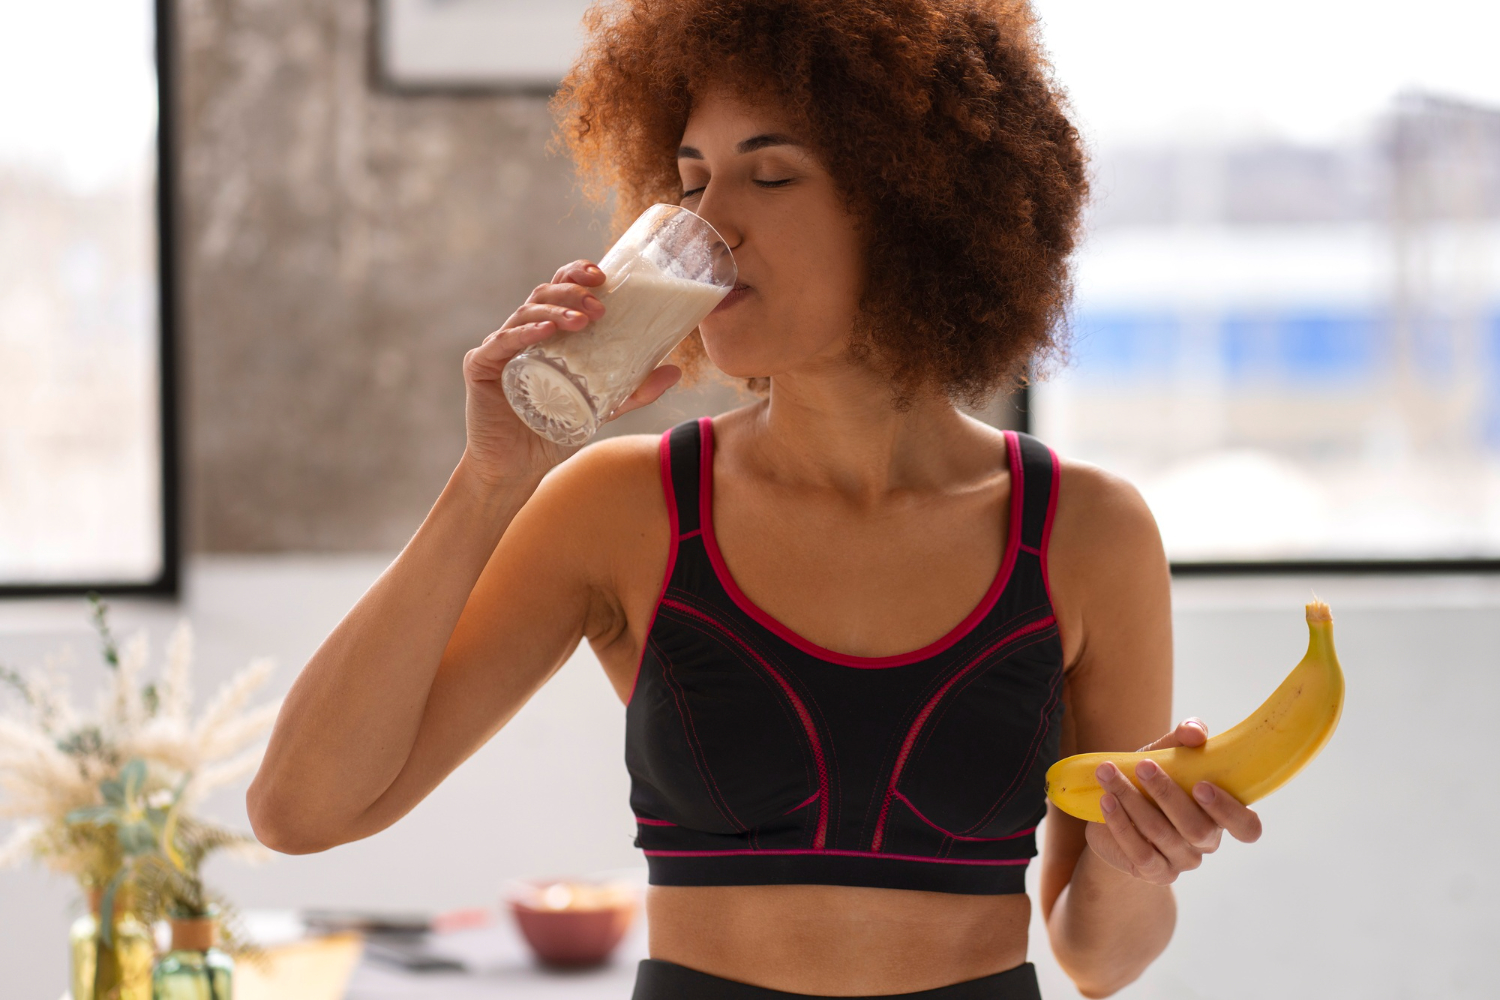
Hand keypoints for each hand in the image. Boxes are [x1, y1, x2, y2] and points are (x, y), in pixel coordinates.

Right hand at [461, 259, 682, 485]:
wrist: (516, 468)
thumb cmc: (554, 432)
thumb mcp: (602, 408)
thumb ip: (634, 391)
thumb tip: (674, 371)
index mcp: (549, 334)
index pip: (562, 291)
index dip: (578, 275)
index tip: (603, 275)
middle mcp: (522, 333)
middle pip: (544, 294)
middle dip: (572, 292)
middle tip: (600, 306)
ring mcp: (500, 346)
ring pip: (525, 312)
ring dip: (555, 310)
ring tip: (583, 321)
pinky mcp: (481, 365)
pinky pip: (502, 342)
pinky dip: (524, 333)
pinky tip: (545, 331)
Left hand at [1083, 718, 1262, 885]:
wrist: (1114, 813)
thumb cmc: (1150, 781)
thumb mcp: (1166, 756)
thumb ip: (1184, 740)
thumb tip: (1196, 732)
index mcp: (1221, 815)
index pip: (1246, 826)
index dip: (1229, 811)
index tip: (1201, 785)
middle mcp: (1206, 842)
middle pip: (1196, 828)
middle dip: (1167, 794)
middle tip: (1144, 766)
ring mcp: (1181, 860)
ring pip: (1160, 834)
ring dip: (1132, 799)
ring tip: (1108, 774)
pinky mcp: (1154, 872)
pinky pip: (1139, 852)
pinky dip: (1120, 823)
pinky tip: (1107, 800)